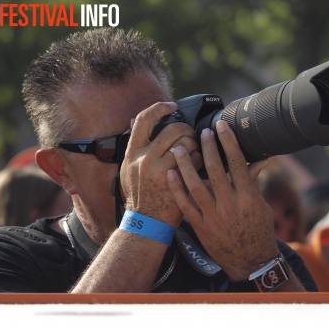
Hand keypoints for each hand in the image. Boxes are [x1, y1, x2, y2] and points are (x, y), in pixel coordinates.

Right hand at [121, 102, 201, 227]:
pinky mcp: (176, 180)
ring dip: (195, 144)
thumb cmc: (140, 195)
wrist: (146, 222)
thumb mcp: (129, 169)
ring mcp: (160, 169)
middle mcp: (144, 158)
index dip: (159, 108)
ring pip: (186, 142)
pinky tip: (198, 166)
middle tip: (192, 135)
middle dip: (186, 129)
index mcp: (132, 153)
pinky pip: (195, 160)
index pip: (143, 119)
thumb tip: (132, 120)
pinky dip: (199, 160)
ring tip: (195, 152)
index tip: (172, 106)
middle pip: (172, 129)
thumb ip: (134, 146)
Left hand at [167, 120, 277, 279]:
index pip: (236, 162)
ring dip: (187, 164)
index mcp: (247, 196)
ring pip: (196, 185)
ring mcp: (213, 216)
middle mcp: (229, 204)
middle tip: (201, 132)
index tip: (221, 126)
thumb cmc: (258, 230)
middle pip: (215, 169)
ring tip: (180, 147)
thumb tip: (260, 158)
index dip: (228, 142)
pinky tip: (171, 173)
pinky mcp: (200, 226)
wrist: (250, 262)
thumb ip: (253, 182)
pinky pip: (185, 204)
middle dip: (207, 147)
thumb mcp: (260, 205)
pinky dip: (177, 189)